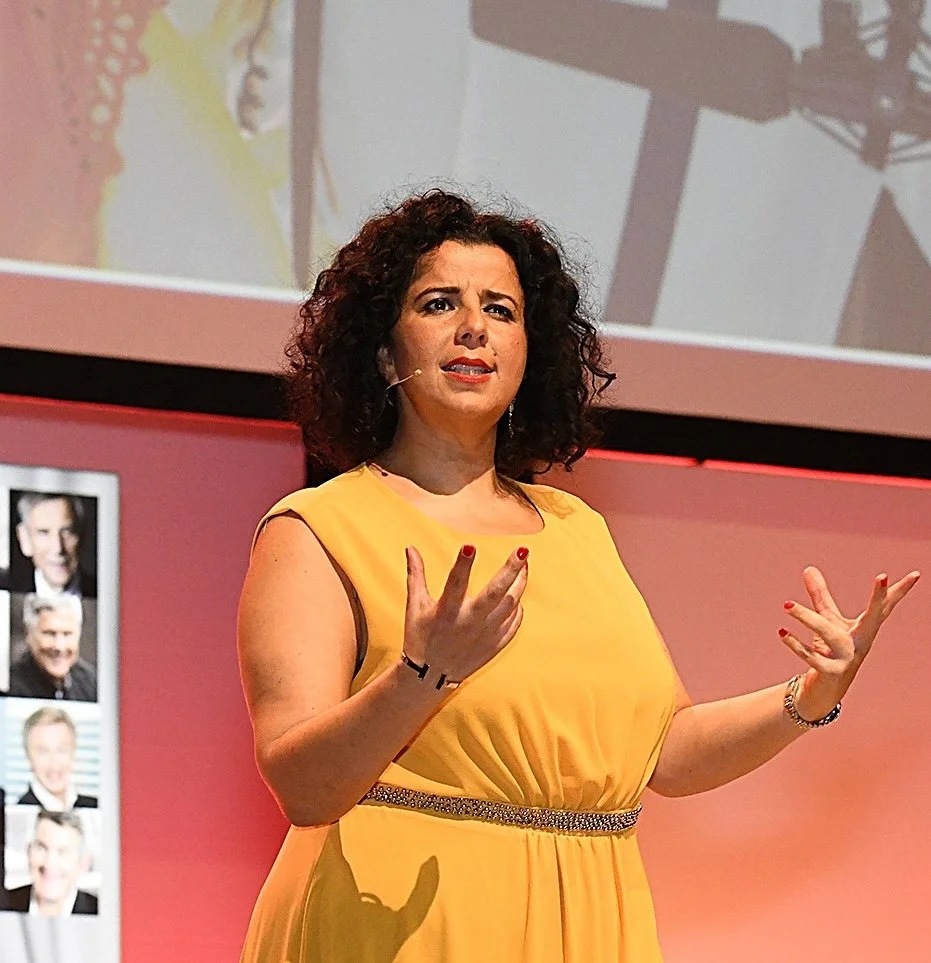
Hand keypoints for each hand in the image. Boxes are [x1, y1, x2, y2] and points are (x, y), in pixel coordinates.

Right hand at [403, 544, 528, 687]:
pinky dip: (517, 607)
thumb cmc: (421, 637)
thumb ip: (416, 575)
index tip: (470, 545)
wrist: (429, 676)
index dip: (463, 564)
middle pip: (495, 593)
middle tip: (523, 551)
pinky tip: (517, 595)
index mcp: (446, 611)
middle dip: (511, 570)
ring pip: (511, 605)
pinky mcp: (495, 645)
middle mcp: (468, 622)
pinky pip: (514, 623)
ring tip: (525, 565)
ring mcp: (485, 634)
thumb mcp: (415, 606)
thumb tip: (410, 548)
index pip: (456, 582)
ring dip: (520, 583)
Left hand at [779, 565, 919, 718]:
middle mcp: (860, 643)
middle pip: (872, 618)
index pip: (883, 607)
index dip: (898, 591)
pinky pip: (813, 658)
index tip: (916, 574)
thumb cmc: (830, 650)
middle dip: (879, 598)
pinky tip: (782, 631)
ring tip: (786, 605)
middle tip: (883, 576)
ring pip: (829, 634)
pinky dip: (795, 645)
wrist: (825, 690)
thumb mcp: (827, 620)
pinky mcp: (830, 672)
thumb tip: (809, 569)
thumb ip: (819, 595)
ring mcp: (847, 659)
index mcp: (864, 630)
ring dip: (806, 618)